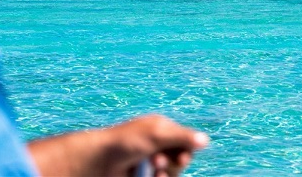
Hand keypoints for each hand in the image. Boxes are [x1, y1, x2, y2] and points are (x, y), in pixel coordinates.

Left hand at [28, 114, 208, 176]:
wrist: (95, 162)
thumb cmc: (124, 142)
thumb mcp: (157, 134)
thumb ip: (183, 137)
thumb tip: (206, 141)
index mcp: (159, 130)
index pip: (184, 141)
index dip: (186, 149)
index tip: (182, 155)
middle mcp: (154, 146)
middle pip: (180, 160)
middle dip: (174, 163)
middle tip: (159, 162)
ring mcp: (147, 164)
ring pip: (170, 174)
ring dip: (165, 174)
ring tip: (151, 170)